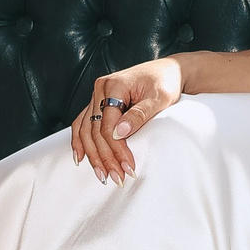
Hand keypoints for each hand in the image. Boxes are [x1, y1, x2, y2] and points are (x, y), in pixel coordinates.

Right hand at [71, 58, 182, 182]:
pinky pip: (83, 123)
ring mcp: (97, 95)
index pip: (108, 125)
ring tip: (102, 175)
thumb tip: (119, 134)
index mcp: (114, 85)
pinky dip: (80, 141)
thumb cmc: (166, 82)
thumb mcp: (159, 98)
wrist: (169, 71)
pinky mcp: (99, 102)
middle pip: (95, 130)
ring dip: (92, 154)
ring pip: (86, 129)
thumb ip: (139, 114)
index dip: (116, 149)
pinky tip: (81, 157)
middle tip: (116, 178)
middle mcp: (101, 89)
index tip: (128, 167)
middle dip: (105, 157)